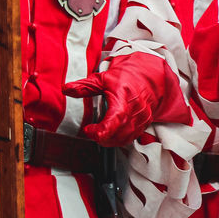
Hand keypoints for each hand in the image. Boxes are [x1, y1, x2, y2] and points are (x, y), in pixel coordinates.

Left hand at [63, 53, 188, 146]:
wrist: (151, 77)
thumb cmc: (128, 77)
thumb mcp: (104, 78)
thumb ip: (85, 86)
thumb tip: (67, 89)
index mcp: (124, 100)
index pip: (115, 121)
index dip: (100, 131)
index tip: (89, 130)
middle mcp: (135, 112)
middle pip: (117, 135)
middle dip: (101, 137)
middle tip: (91, 131)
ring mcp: (141, 120)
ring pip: (124, 139)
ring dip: (109, 140)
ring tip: (100, 132)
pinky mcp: (144, 124)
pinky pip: (131, 138)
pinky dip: (119, 139)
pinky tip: (112, 132)